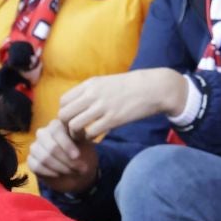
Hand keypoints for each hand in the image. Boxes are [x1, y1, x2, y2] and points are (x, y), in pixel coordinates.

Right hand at [27, 119, 97, 193]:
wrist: (78, 170)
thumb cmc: (84, 153)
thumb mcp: (87, 143)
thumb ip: (81, 135)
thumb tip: (78, 129)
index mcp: (58, 124)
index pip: (57, 130)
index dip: (67, 144)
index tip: (77, 156)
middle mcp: (44, 133)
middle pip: (51, 147)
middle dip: (67, 160)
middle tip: (79, 168)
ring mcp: (35, 146)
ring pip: (45, 158)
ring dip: (61, 167)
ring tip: (72, 171)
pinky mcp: (31, 160)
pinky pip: (37, 166)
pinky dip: (51, 172)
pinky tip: (59, 174)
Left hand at [56, 69, 187, 139]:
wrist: (156, 88)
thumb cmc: (134, 85)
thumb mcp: (108, 82)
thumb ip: (92, 91)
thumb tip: (78, 105)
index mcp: (91, 84)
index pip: (63, 101)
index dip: (65, 112)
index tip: (73, 118)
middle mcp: (93, 94)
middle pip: (64, 114)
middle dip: (66, 126)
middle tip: (75, 130)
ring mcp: (103, 107)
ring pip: (74, 125)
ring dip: (76, 134)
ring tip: (83, 135)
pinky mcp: (113, 119)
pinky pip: (90, 133)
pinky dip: (89, 138)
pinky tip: (94, 136)